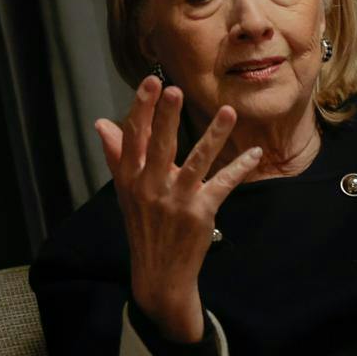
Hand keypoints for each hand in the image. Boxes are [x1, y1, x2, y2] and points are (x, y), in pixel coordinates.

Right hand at [95, 80, 260, 341]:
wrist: (158, 273)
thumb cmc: (143, 225)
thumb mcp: (125, 191)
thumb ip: (117, 155)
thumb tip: (101, 124)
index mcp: (131, 179)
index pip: (134, 138)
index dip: (141, 109)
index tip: (150, 82)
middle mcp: (151, 188)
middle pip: (160, 146)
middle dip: (168, 117)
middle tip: (176, 89)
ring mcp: (177, 201)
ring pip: (196, 162)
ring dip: (213, 136)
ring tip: (228, 112)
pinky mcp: (200, 213)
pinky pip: (223, 184)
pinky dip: (240, 167)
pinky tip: (255, 153)